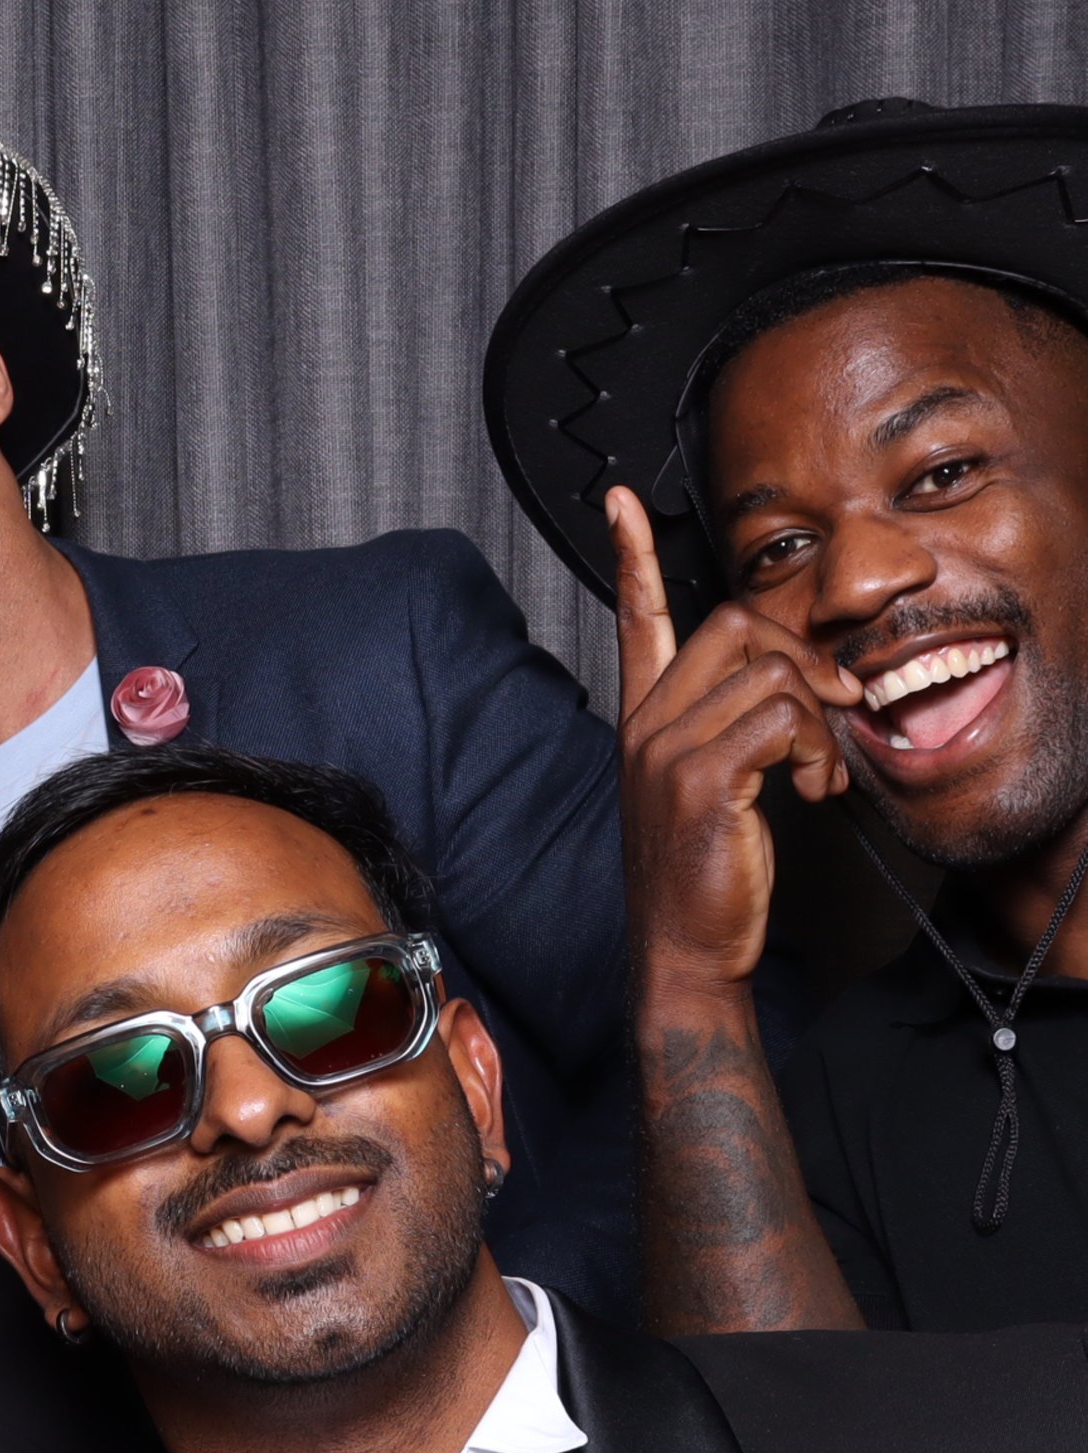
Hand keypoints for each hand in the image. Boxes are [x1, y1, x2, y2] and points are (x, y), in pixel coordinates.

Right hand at [609, 485, 863, 1001]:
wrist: (686, 947)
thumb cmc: (705, 871)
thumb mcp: (713, 784)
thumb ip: (738, 722)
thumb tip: (803, 678)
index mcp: (644, 719)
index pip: (637, 620)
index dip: (632, 558)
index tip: (621, 504)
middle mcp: (647, 725)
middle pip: (737, 624)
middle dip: (807, 658)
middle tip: (832, 713)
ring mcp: (667, 750)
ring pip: (773, 672)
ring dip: (822, 720)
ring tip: (819, 773)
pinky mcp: (702, 779)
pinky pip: (783, 720)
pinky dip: (817, 751)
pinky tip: (811, 791)